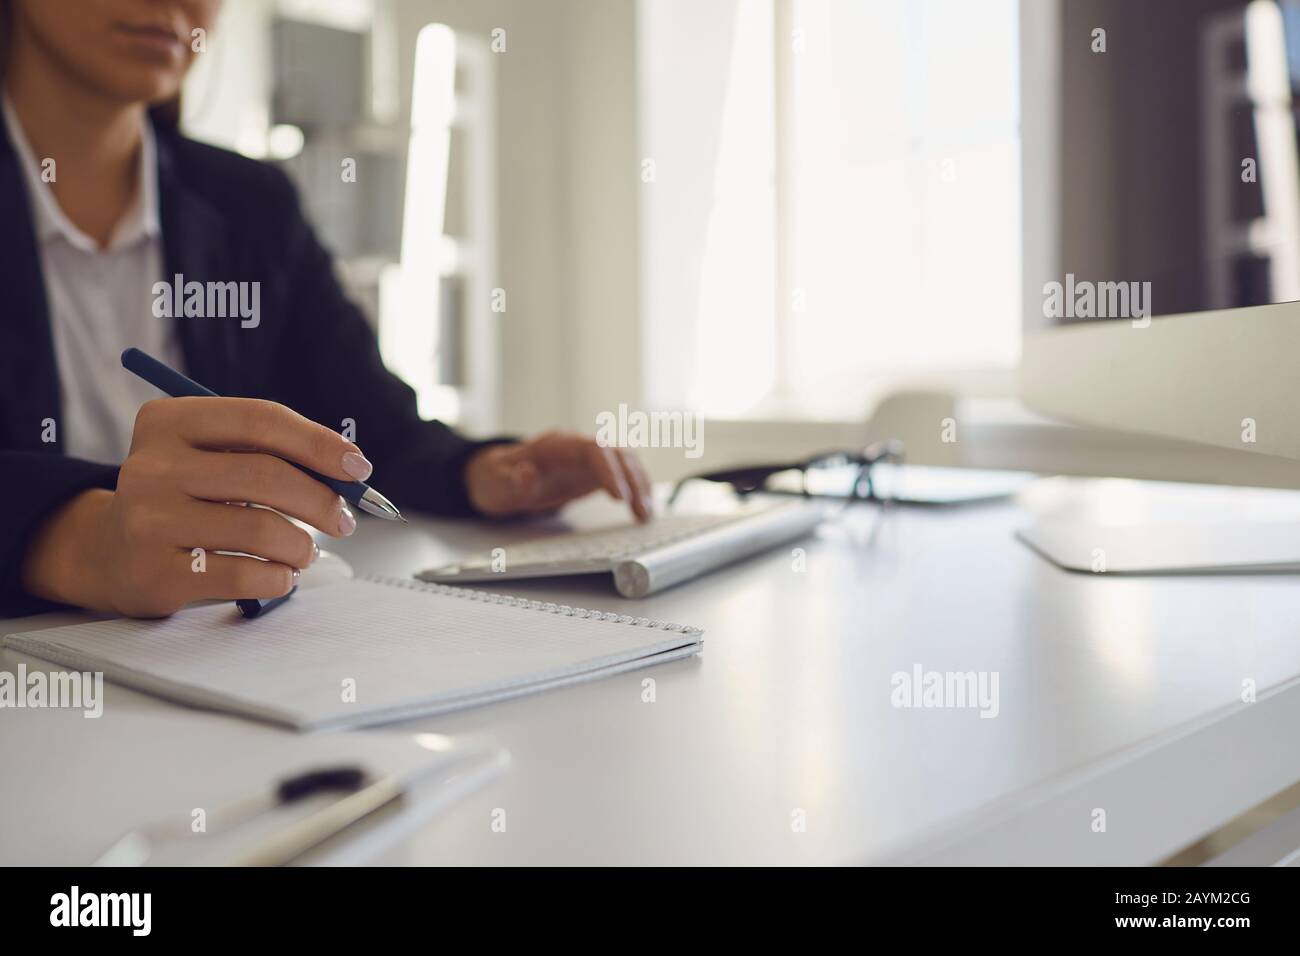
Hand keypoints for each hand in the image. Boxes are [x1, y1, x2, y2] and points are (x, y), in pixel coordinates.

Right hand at [21, 398, 370, 616]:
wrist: (109, 553)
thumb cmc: (184, 498)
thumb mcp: (211, 458)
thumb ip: (270, 454)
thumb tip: (351, 474)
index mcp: (171, 421)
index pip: (261, 420)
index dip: (319, 443)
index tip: (359, 468)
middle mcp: (152, 465)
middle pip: (265, 474)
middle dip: (321, 500)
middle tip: (344, 521)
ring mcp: (149, 520)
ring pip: (260, 528)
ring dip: (301, 545)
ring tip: (305, 551)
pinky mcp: (155, 572)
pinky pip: (244, 574)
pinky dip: (280, 576)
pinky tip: (282, 574)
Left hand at [464, 431, 653, 521]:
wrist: (499, 476)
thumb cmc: (499, 478)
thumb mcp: (497, 483)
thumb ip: (512, 480)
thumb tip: (526, 473)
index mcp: (557, 445)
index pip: (593, 449)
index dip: (610, 470)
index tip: (619, 497)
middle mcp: (578, 447)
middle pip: (617, 453)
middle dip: (633, 480)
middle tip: (640, 510)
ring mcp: (589, 459)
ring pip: (626, 462)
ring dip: (641, 485)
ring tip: (646, 515)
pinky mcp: (594, 473)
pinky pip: (624, 476)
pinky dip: (637, 491)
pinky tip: (642, 511)